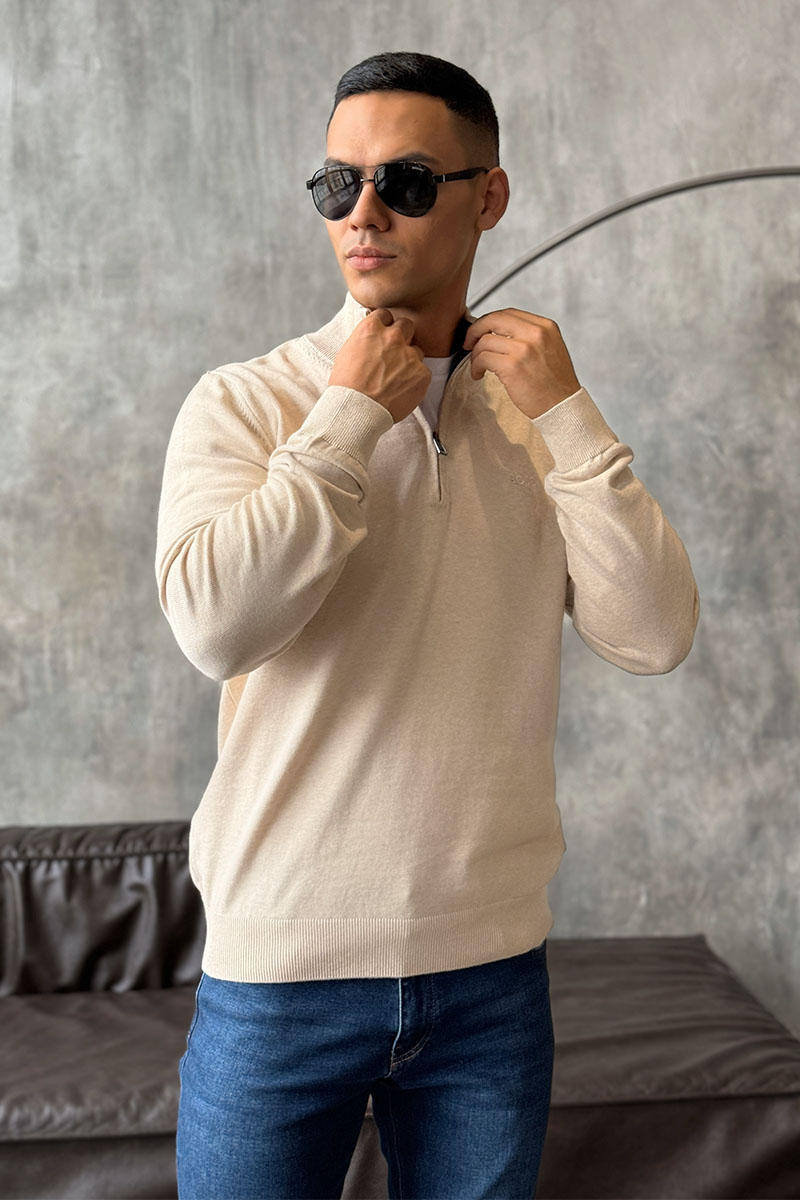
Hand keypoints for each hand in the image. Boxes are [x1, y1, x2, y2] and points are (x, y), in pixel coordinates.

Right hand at [328, 308, 431, 424]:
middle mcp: (393, 337)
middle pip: (407, 325)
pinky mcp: (421, 374)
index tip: (383, 335)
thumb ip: (364, 340)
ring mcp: (409, 355)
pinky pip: (423, 372)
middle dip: (402, 336)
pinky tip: (402, 390)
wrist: (356, 410)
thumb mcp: (347, 353)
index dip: (385, 325)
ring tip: (396, 378)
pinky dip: (415, 380)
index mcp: (372, 328)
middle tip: (394, 353)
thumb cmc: (346, 386)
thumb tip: (371, 338)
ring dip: (409, 360)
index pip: (385, 314)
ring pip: (416, 351)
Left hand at [462, 307, 581, 418]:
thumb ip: (528, 336)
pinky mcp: (512, 366)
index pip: (508, 313)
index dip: (489, 321)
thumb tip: (497, 331)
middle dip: (476, 330)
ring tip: (478, 367)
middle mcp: (535, 333)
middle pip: (494, 319)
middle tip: (469, 344)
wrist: (562, 407)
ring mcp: (524, 349)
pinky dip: (475, 366)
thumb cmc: (553, 384)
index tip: (481, 333)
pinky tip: (479, 375)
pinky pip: (483, 358)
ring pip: (485, 341)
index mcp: (545, 326)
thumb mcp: (549, 348)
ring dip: (475, 355)